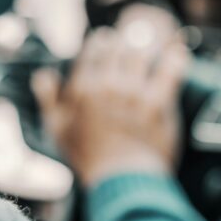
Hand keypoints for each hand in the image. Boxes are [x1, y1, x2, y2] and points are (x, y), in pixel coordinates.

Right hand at [31, 5, 188, 187]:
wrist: (120, 181)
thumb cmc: (88, 156)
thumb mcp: (58, 129)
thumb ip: (48, 99)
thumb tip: (42, 75)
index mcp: (82, 88)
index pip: (93, 49)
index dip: (101, 41)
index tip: (106, 40)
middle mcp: (107, 85)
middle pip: (119, 45)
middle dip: (124, 40)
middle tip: (129, 41)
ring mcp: (134, 92)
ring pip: (143, 52)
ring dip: (147, 45)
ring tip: (151, 43)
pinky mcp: (159, 102)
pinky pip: (170, 69)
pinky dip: (175, 58)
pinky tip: (178, 54)